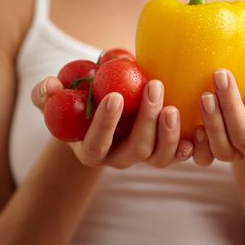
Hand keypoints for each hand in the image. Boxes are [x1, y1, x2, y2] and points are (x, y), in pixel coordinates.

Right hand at [31, 77, 193, 167]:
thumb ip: (46, 94)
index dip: (105, 124)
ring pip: (159, 156)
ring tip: (172, 106)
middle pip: (136, 149)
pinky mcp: (164, 150)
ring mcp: (143, 156)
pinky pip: (179, 155)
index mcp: (90, 149)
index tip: (114, 96)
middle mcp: (118, 158)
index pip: (96, 144)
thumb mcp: (56, 97)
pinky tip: (198, 130)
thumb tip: (48, 86)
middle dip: (146, 120)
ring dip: (169, 133)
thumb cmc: (77, 100)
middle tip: (153, 87)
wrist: (104, 104)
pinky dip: (190, 146)